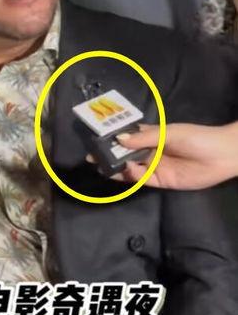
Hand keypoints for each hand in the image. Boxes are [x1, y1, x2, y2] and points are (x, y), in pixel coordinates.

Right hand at [102, 122, 237, 189]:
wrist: (221, 156)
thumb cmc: (196, 138)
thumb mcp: (169, 133)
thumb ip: (144, 138)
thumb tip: (119, 139)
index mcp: (152, 137)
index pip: (128, 137)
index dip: (112, 139)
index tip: (97, 140)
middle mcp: (151, 152)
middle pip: (126, 154)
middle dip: (110, 156)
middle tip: (93, 158)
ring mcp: (155, 167)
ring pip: (131, 168)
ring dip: (118, 168)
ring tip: (103, 167)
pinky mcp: (161, 181)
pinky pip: (142, 180)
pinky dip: (133, 176)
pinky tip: (129, 169)